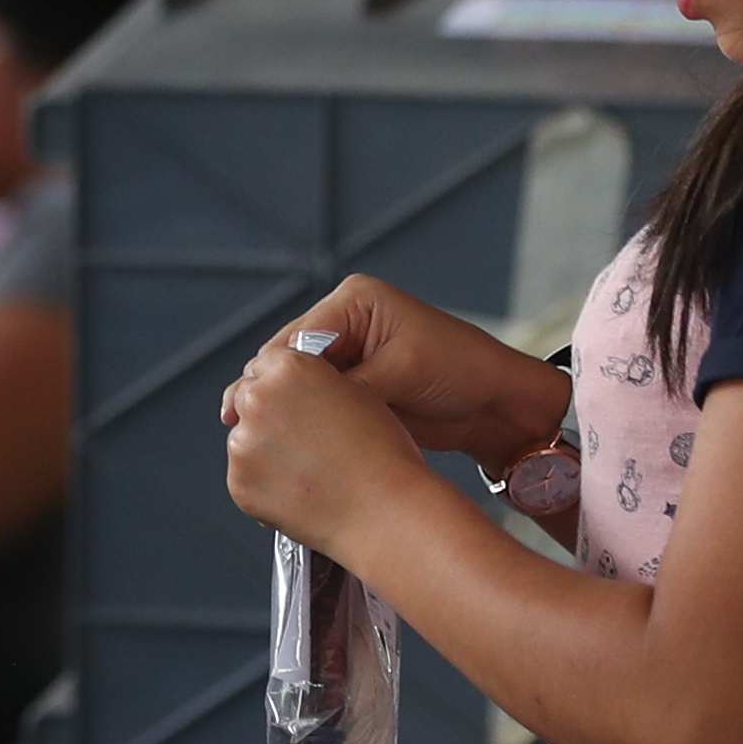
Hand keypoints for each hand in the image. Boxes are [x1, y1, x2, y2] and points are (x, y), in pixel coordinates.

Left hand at [220, 337, 438, 559]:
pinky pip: (244, 476)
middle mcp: (260, 400)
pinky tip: (298, 489)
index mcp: (289, 370)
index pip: (264, 363)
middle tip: (298, 438)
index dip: (280, 383)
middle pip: (248, 397)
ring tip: (307, 469)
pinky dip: (263, 483)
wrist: (384, 511)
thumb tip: (295, 390)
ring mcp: (244, 442)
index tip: (287, 397)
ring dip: (264, 449)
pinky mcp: (239, 482)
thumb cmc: (381, 457)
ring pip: (244, 438)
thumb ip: (314, 382)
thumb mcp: (356, 392)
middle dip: (268, 414)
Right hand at [233, 274, 564, 465]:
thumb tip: (300, 403)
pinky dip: (309, 421)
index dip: (269, 373)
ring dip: (289, 410)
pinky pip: (322, 402)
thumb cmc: (461, 372)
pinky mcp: (359, 385)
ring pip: (302, 385)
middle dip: (272, 393)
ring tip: (263, 438)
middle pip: (291, 360)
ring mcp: (352, 355)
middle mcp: (347, 322)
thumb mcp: (400, 372)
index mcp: (355, 301)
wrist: (500, 405)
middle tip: (243, 426)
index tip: (244, 405)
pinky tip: (293, 442)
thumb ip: (348, 384)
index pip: (295, 337)